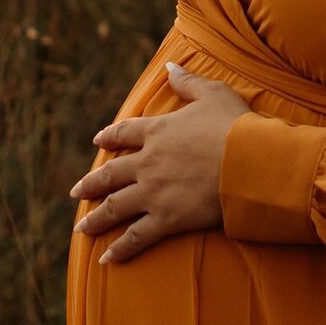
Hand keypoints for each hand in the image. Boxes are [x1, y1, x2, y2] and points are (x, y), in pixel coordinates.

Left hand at [68, 62, 253, 264]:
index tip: (98, 141)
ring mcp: (154, 192)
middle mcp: (148, 163)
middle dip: (91, 184)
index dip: (110, 136)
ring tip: (81, 228)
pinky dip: (119, 249)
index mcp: (157, 131)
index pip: (124, 133)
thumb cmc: (235, 125)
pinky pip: (136, 237)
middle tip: (76, 192)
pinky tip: (105, 259)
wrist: (249, 162)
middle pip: (110, 174)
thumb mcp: (212, 93)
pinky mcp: (166, 219)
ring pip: (115, 207)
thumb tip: (169, 64)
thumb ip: (187, 81)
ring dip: (96, 219)